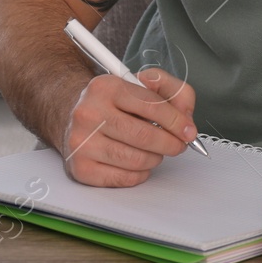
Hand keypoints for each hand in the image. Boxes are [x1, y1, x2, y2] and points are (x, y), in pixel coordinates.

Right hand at [60, 67, 196, 186]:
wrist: (72, 115)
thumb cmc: (113, 102)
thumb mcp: (143, 84)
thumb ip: (173, 91)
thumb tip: (186, 118)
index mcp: (107, 87)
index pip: (152, 106)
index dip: (177, 122)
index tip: (189, 132)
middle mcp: (89, 113)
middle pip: (144, 136)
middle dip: (171, 144)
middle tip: (178, 145)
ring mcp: (81, 142)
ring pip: (136, 160)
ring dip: (155, 158)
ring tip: (155, 151)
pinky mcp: (80, 168)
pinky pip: (124, 178)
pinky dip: (140, 174)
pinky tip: (138, 162)